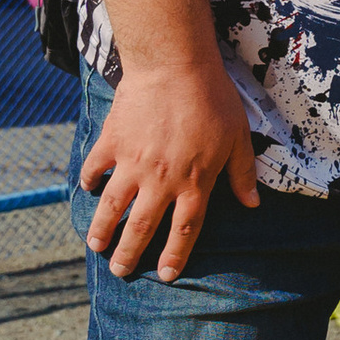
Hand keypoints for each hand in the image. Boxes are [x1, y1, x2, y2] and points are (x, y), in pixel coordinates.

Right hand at [80, 60, 258, 281]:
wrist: (174, 64)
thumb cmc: (212, 98)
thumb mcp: (238, 136)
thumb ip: (241, 173)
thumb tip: (252, 204)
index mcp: (194, 182)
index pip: (184, 230)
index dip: (174, 256)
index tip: (165, 275)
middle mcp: (161, 180)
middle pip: (142, 228)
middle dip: (129, 254)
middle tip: (121, 272)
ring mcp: (132, 163)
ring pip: (111, 207)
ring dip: (102, 230)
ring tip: (96, 247)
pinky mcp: (112, 142)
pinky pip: (94, 168)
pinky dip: (88, 181)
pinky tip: (87, 189)